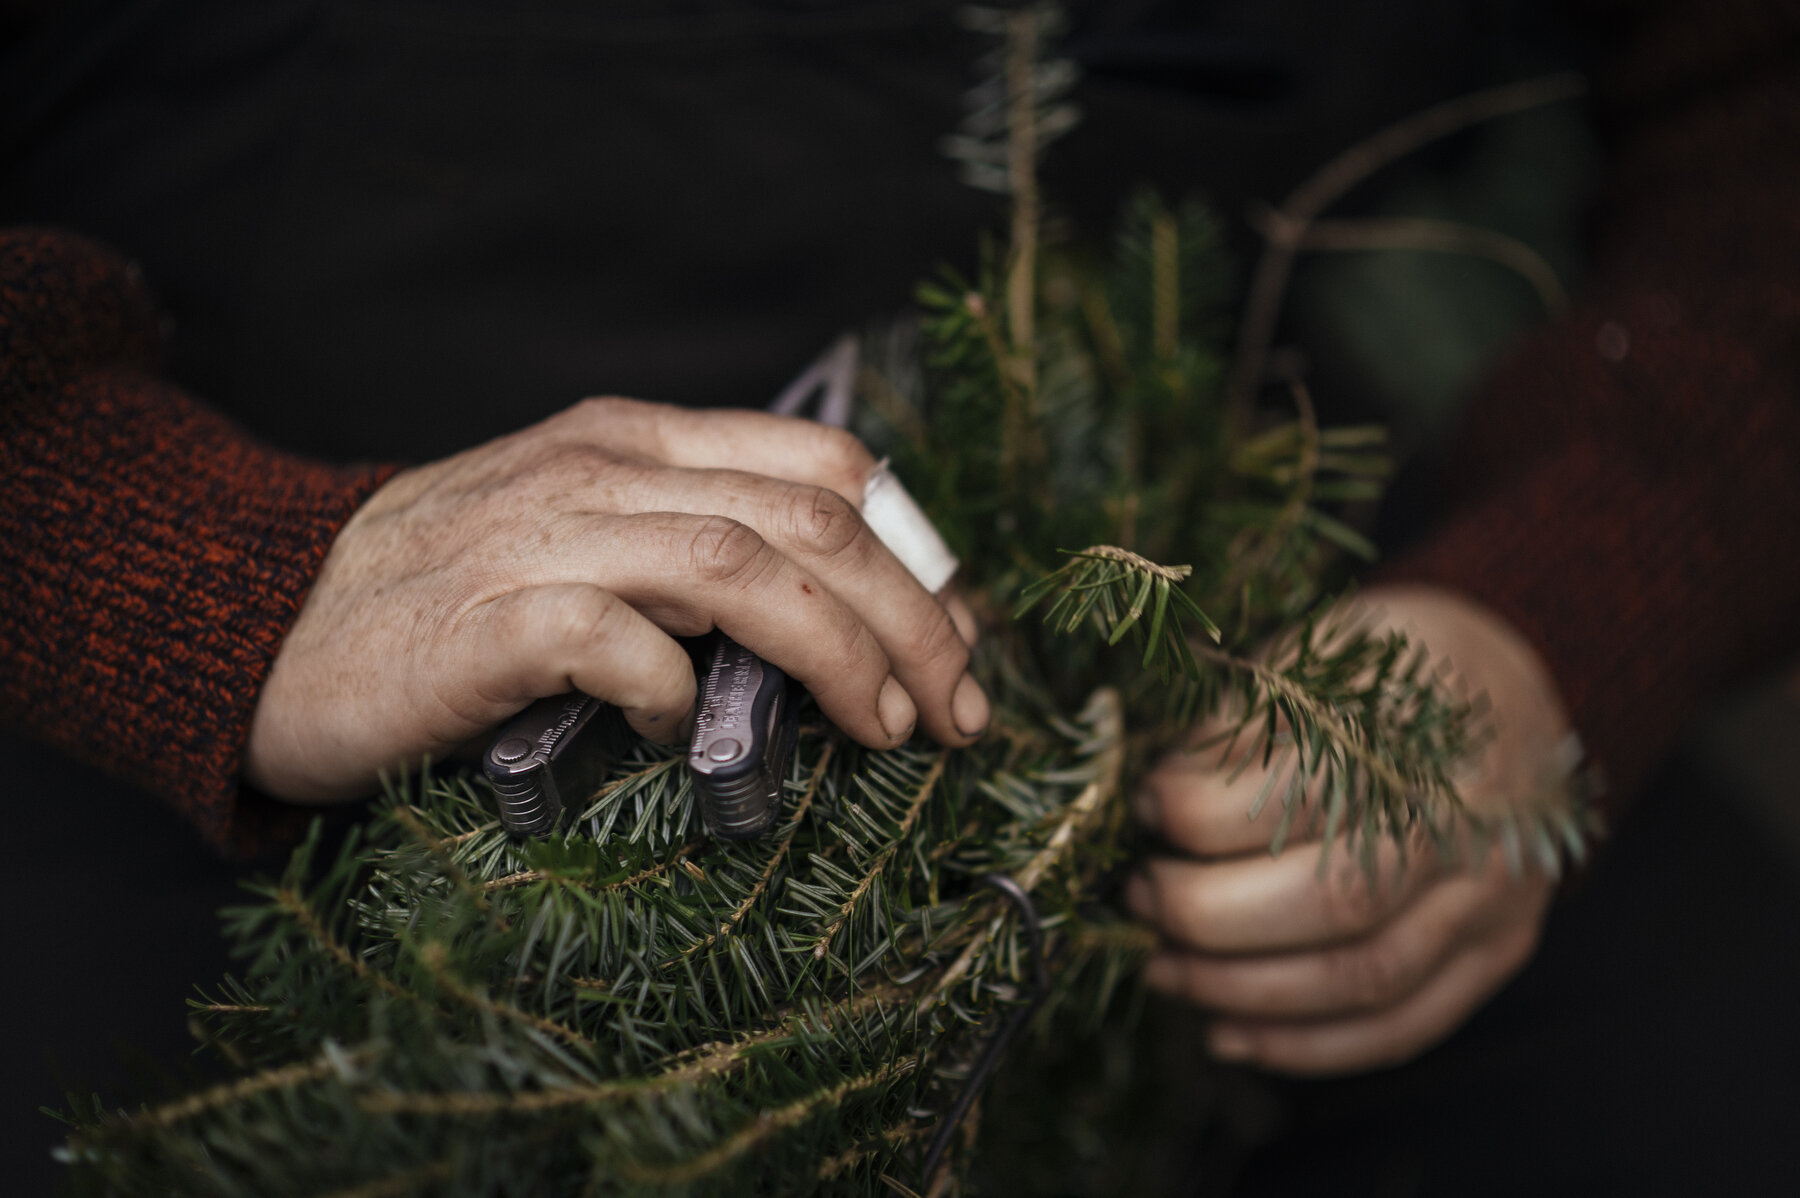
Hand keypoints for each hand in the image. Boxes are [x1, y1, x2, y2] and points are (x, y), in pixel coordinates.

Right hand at [245, 397, 987, 801]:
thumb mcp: (581, 531)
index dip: (912, 551)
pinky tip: (686, 739)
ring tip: (886, 731)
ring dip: (842, 655)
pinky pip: (622, 645)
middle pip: (810, 517)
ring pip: (743, 568)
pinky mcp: (489, 622)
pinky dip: (681, 697)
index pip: (821, 461)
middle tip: (961, 708)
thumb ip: (688, 543)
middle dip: (914, 618)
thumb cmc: (443, 596)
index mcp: (635, 439)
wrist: (266, 626)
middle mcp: (601, 469)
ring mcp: (543, 537)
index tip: (956, 636)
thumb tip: (836, 613)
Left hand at [1127, 584, 1571, 1074]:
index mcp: (1433, 734)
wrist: (1517, 686)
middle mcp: (1479, 829)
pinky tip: (1228, 1035)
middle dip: (1210, 914)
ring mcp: (1496, 903)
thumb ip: (1246, 724)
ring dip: (1242, 990)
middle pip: (1338, 902)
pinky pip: (1401, 1028)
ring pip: (1364, 982)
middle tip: (1139, 895)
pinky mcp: (1495, 956)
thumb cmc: (1399, 667)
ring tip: (1161, 967)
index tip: (1144, 805)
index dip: (1202, 812)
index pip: (1304, 795)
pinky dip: (1305, 1047)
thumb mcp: (1326, 653)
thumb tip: (1155, 800)